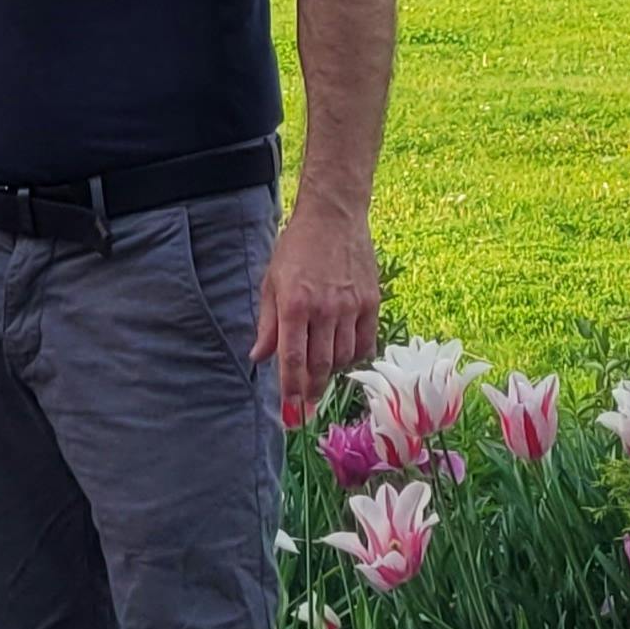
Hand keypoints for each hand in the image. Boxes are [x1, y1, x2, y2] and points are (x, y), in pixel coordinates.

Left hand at [251, 208, 383, 429]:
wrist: (334, 218)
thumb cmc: (297, 248)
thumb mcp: (271, 282)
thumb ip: (267, 324)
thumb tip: (258, 357)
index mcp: (294, 305)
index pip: (291, 359)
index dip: (290, 389)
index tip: (290, 410)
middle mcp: (324, 309)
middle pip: (320, 365)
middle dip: (311, 391)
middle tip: (306, 408)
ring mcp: (350, 307)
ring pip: (343, 358)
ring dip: (331, 372)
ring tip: (321, 373)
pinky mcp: (371, 302)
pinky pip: (366, 343)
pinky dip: (354, 356)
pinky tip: (343, 354)